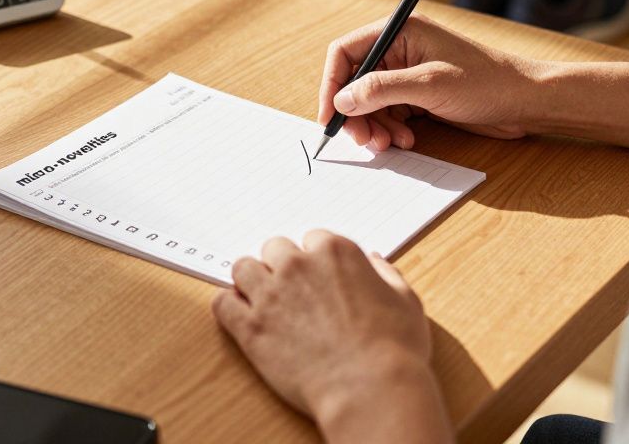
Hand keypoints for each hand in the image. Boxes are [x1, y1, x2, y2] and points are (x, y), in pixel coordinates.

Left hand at [212, 231, 450, 441]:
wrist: (369, 389)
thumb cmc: (394, 349)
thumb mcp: (405, 301)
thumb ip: (386, 274)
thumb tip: (374, 261)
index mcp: (335, 252)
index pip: (312, 239)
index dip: (315, 260)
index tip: (318, 277)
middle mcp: (298, 265)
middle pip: (274, 248)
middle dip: (282, 266)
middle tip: (292, 291)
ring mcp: (270, 294)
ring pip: (243, 269)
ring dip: (252, 281)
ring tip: (264, 302)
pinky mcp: (250, 327)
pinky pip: (223, 303)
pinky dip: (229, 306)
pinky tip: (241, 317)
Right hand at [319, 14, 543, 150]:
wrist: (525, 102)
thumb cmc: (487, 82)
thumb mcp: (430, 85)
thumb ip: (382, 89)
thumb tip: (343, 99)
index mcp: (400, 31)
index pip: (346, 52)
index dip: (332, 84)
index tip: (330, 116)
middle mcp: (400, 49)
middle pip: (355, 81)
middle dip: (354, 113)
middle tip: (363, 141)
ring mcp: (408, 74)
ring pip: (370, 103)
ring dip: (373, 126)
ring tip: (390, 143)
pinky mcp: (418, 95)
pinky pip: (389, 113)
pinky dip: (390, 129)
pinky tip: (406, 140)